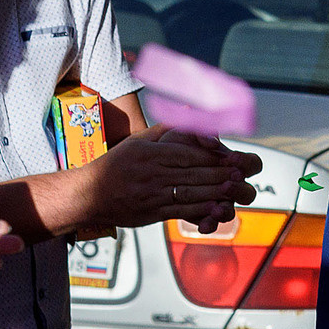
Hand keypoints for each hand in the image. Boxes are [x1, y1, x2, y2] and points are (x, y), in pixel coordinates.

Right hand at [72, 126, 261, 233]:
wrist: (88, 195)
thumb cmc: (115, 166)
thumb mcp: (137, 141)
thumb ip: (164, 130)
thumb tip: (189, 115)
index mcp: (149, 153)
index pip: (186, 153)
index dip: (211, 155)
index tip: (230, 156)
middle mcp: (151, 173)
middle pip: (192, 173)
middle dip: (219, 173)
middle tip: (241, 173)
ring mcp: (151, 195)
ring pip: (189, 192)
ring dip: (215, 191)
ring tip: (234, 188)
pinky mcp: (151, 213)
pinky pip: (180, 211)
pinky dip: (201, 210)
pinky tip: (217, 208)